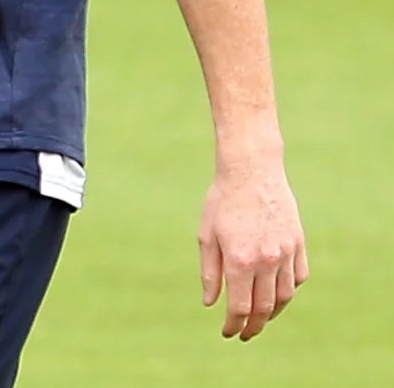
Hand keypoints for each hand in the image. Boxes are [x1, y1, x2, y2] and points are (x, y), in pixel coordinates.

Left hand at [199, 159, 307, 339]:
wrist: (252, 171)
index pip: (240, 307)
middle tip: (244, 334)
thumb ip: (210, 272)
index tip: (228, 332)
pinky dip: (288, 290)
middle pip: (264, 308)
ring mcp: (286, 253)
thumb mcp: (206, 235)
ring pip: (284, 297)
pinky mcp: (299, 244)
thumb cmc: (222, 201)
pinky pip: (298, 277)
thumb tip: (211, 303)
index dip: (233, 325)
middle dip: (254, 326)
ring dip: (272, 313)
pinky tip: (276, 292)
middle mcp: (266, 260)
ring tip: (260, 318)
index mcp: (239, 259)